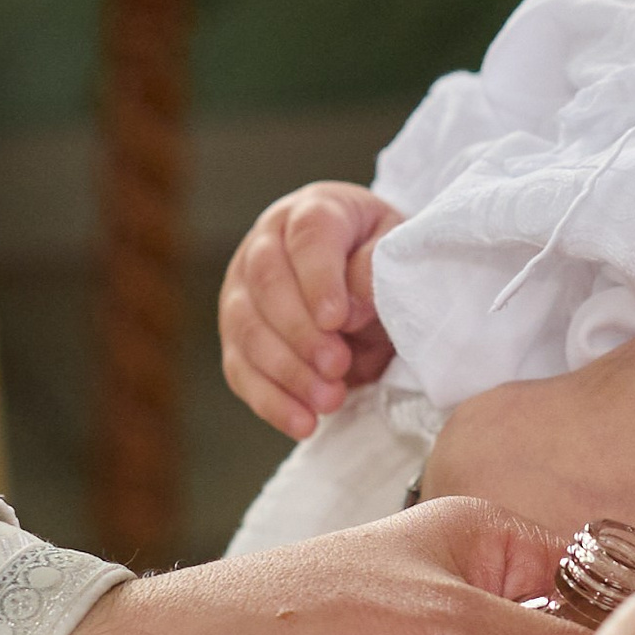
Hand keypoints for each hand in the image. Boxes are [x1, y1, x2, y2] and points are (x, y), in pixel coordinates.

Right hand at [219, 181, 403, 437]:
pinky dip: (270, 400)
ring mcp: (242, 289)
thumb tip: (351, 303)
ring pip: (246, 329)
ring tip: (329, 401)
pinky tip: (303, 423)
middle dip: (300, 332)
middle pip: (266, 283)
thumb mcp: (397, 250)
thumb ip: (377, 268)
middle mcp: (266, 244)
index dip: (318, 277)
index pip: (307, 236)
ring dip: (286, 371)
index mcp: (312, 211)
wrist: (364, 274)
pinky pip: (240, 370)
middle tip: (337, 366)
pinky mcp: (237, 335)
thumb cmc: (382, 257)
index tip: (337, 319)